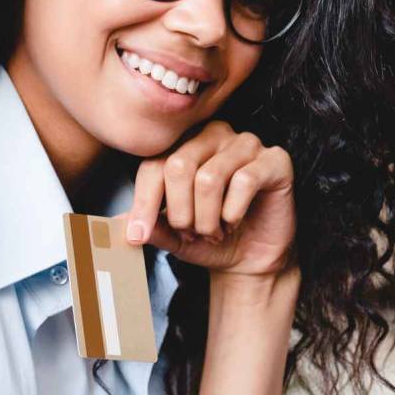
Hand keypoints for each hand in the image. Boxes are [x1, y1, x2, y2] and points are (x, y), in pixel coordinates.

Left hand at [126, 120, 295, 278]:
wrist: (250, 260)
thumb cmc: (211, 239)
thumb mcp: (171, 236)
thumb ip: (148, 224)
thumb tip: (120, 222)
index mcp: (184, 145)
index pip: (154, 165)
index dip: (144, 203)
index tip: (138, 235)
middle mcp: (214, 135)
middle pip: (178, 167)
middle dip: (181, 214)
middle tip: (192, 233)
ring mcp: (246, 144)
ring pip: (209, 177)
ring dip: (208, 219)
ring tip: (215, 231)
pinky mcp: (275, 160)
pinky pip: (245, 181)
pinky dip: (234, 212)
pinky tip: (236, 221)